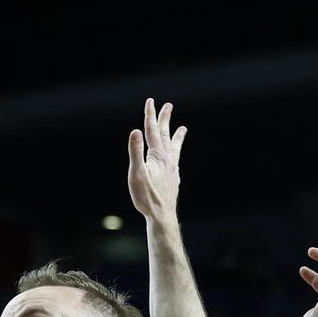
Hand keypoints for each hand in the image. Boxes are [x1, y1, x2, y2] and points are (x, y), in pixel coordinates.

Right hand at [126, 97, 186, 222]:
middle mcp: (168, 159)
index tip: (150, 101)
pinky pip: (176, 160)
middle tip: (168, 106)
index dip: (150, 115)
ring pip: (174, 147)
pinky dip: (177, 153)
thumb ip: (135, 152)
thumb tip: (135, 131)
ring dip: (177, 136)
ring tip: (183, 128)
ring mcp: (172, 168)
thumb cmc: (146, 197)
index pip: (152, 130)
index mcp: (157, 155)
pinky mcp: (174, 178)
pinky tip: (176, 157)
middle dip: (165, 119)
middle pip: (165, 135)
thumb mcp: (136, 174)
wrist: (162, 215)